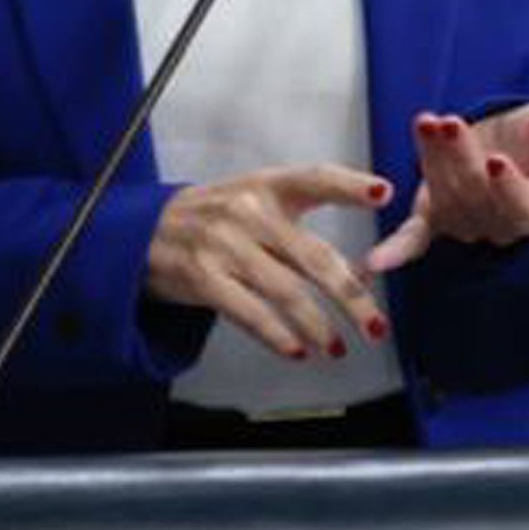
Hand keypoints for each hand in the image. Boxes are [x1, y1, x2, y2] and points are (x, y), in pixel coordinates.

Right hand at [146, 164, 395, 364]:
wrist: (144, 230)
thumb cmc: (214, 217)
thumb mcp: (253, 199)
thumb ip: (300, 226)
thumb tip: (358, 275)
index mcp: (266, 186)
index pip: (315, 178)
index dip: (349, 185)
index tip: (384, 192)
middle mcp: (248, 212)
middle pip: (314, 258)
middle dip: (352, 297)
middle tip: (377, 326)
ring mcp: (224, 245)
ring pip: (287, 293)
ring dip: (319, 327)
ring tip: (339, 348)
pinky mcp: (203, 277)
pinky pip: (251, 314)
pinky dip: (279, 336)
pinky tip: (299, 351)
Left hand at [366, 104, 528, 271]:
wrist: (516, 144)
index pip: (524, 209)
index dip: (509, 187)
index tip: (497, 161)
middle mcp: (500, 227)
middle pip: (477, 197)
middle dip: (461, 156)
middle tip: (450, 123)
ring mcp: (464, 225)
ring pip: (444, 197)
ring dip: (432, 159)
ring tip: (427, 122)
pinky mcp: (432, 218)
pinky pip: (414, 240)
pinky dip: (395, 251)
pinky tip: (373, 263)